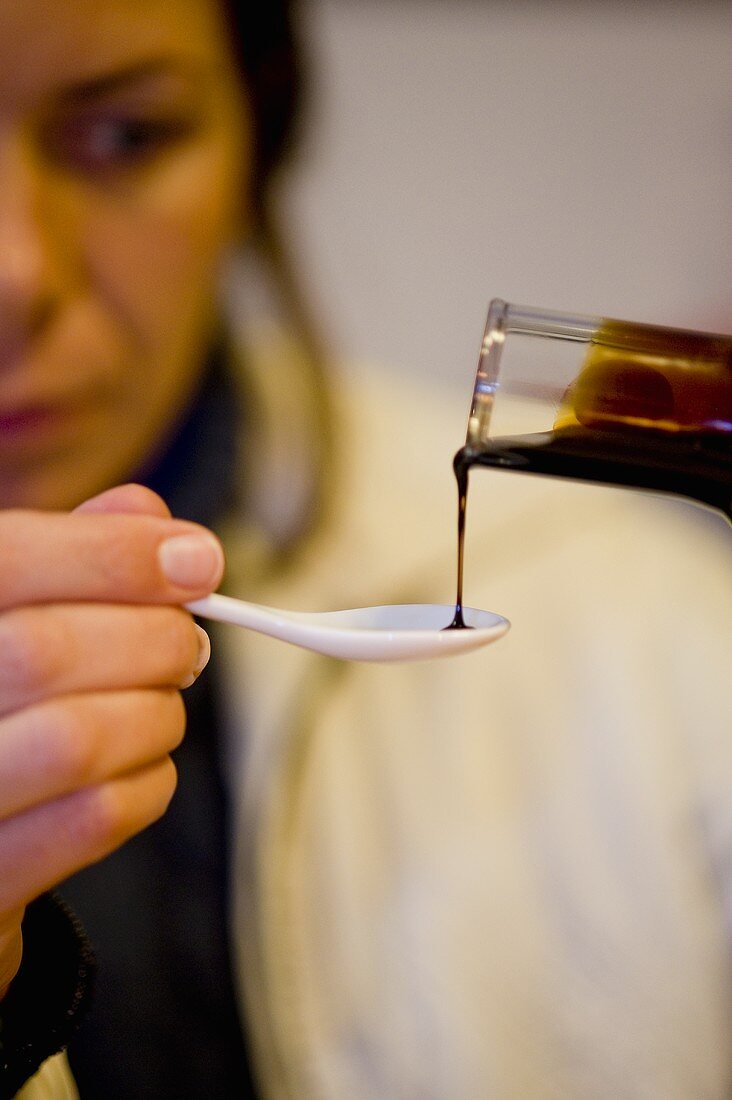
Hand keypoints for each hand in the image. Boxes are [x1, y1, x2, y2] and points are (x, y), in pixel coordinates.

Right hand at [0, 484, 223, 997]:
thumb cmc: (3, 697)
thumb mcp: (16, 610)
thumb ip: (70, 557)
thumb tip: (153, 518)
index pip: (7, 560)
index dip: (112, 554)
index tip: (199, 562)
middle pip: (48, 651)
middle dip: (154, 639)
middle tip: (189, 642)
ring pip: (79, 740)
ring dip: (157, 713)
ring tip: (162, 702)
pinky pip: (95, 818)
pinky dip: (150, 780)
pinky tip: (142, 762)